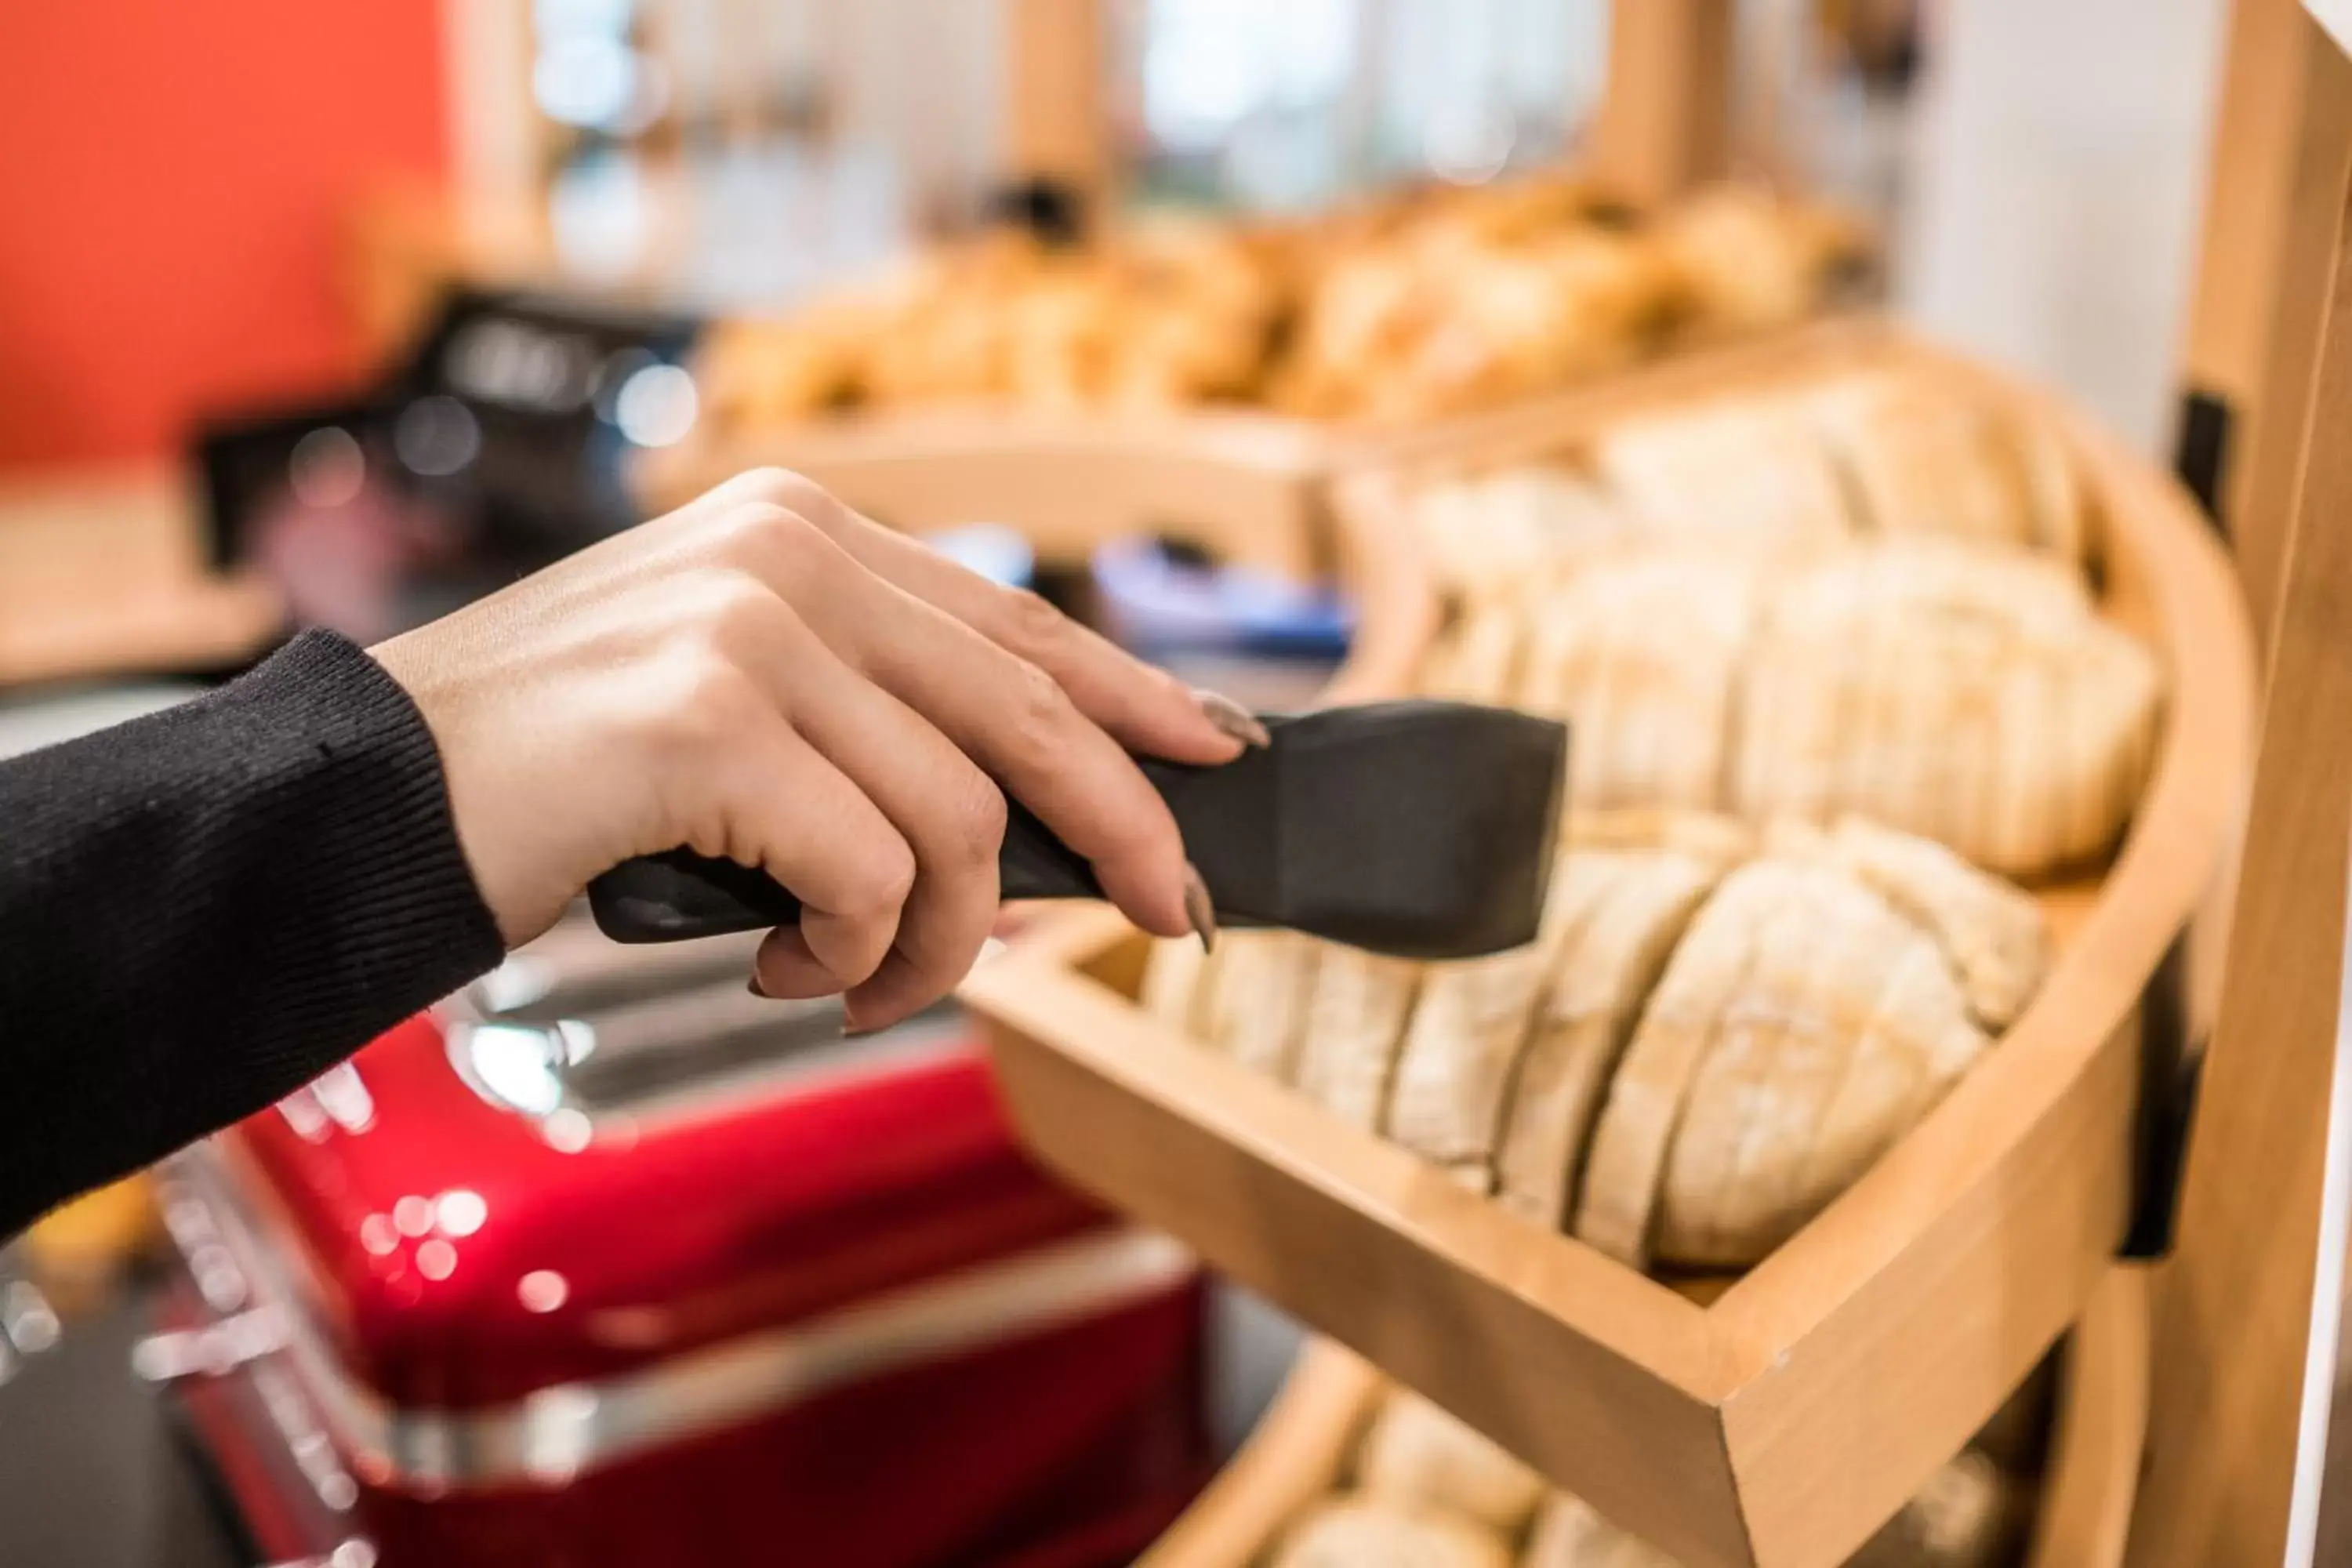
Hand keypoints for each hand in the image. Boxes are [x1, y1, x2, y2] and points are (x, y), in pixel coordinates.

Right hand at [369, 469, 1262, 1027]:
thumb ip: (867, 715)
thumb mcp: (734, 705)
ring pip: (963, 820)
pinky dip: (852, 955)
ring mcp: (750, 626)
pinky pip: (872, 876)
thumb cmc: (558, 775)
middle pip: (1031, 711)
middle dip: (1127, 832)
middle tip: (1170, 925)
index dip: (1135, 695)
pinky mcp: (708, 720)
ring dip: (937, 945)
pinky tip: (782, 969)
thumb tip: (1031, 818)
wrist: (373, 799)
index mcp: (804, 530)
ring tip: (860, 987)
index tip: (1216, 757)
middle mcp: (791, 553)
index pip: (1016, 622)